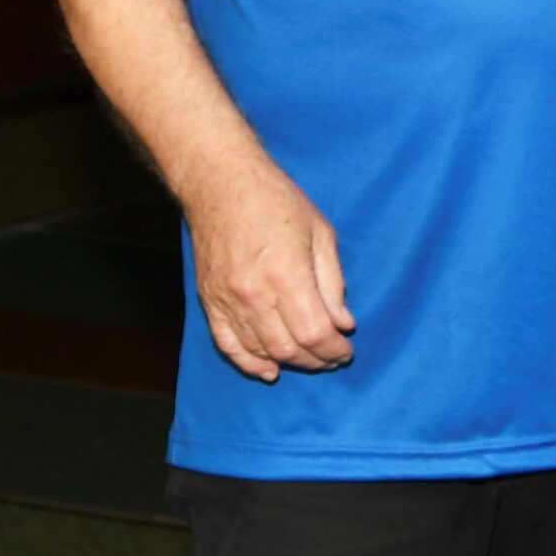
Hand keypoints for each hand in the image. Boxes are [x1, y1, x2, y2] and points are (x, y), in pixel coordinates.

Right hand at [182, 153, 354, 382]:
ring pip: (260, 350)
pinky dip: (249, 363)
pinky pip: (228, 344)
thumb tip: (343, 323)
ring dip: (289, 362)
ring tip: (311, 361)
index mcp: (287, 274)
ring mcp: (227, 301)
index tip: (347, 352)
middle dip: (316, 360)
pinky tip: (268, 370)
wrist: (221, 185)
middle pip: (288, 348)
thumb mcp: (321, 233)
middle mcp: (254, 294)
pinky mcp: (208, 302)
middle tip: (333, 359)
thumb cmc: (277, 201)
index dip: (334, 350)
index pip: (314, 332)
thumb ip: (333, 282)